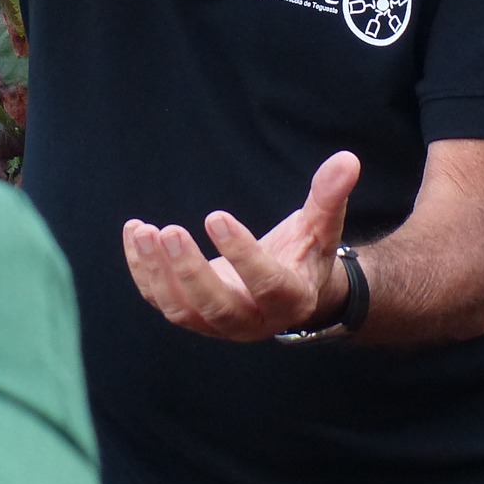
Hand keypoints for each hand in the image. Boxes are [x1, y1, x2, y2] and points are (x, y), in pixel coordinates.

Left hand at [122, 152, 360, 340]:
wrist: (289, 292)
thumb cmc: (307, 254)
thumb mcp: (322, 226)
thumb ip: (330, 196)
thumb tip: (347, 159)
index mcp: (290, 298)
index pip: (266, 284)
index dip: (241, 254)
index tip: (216, 216)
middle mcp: (252, 320)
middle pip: (217, 307)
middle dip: (190, 271)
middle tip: (169, 231)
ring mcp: (218, 324)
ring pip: (182, 310)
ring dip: (158, 273)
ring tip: (145, 231)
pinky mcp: (192, 315)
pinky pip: (161, 301)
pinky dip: (143, 272)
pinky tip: (136, 234)